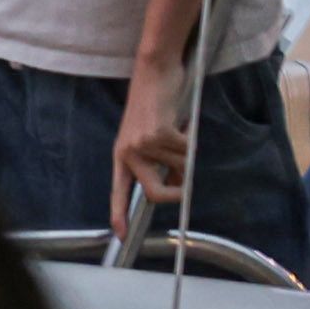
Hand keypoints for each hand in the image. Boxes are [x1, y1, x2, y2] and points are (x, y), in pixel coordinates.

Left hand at [113, 57, 194, 221]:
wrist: (154, 73)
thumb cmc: (155, 106)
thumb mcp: (151, 139)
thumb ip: (158, 162)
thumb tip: (177, 185)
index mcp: (121, 155)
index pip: (118, 190)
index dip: (119, 213)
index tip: (121, 235)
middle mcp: (128, 152)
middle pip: (155, 193)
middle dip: (176, 193)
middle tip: (185, 185)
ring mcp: (143, 144)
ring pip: (180, 168)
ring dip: (186, 152)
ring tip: (176, 130)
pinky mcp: (159, 134)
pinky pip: (187, 151)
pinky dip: (191, 138)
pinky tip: (180, 121)